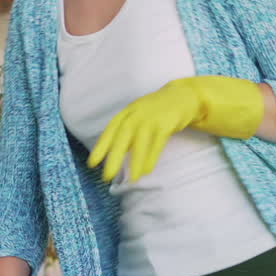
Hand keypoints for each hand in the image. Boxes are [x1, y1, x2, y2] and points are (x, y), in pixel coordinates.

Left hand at [88, 76, 263, 181]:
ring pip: (140, 142)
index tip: (92, 164)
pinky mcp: (166, 123)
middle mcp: (136, 113)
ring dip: (135, 162)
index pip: (110, 130)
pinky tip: (147, 170)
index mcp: (127, 112)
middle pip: (122, 137)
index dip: (101, 147)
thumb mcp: (138, 117)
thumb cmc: (157, 110)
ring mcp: (151, 117)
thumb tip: (115, 155)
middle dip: (114, 157)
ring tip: (132, 179)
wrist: (183, 96)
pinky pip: (157, 143)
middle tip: (107, 176)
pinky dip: (151, 157)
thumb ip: (127, 133)